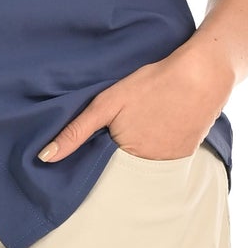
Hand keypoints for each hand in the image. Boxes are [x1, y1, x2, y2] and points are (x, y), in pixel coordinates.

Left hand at [35, 42, 234, 163]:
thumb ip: (76, 132)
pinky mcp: (186, 156)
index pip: (100, 172)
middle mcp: (149, 170)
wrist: (203, 75)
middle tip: (120, 129)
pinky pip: (163, 160)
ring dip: (137, 154)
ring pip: (143, 166)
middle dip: (114, 158)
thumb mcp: (107, 104)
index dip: (93, 160)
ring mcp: (170, 165)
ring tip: (141, 126)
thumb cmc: (152, 85)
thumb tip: (45, 158)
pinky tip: (158, 127)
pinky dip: (157, 148)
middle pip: (122, 170)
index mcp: (125, 160)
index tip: (92, 146)